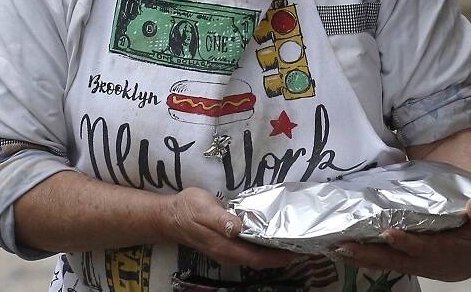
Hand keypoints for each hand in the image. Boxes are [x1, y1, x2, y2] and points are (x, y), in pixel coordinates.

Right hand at [156, 187, 297, 269]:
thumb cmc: (187, 209)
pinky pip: (248, 251)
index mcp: (225, 247)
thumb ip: (221, 219)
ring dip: (273, 253)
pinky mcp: (224, 245)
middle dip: (280, 257)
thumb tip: (238, 227)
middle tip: (301, 246)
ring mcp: (226, 251)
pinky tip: (269, 237)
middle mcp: (228, 254)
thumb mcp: (203, 208)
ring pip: (254, 257)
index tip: (297, 251)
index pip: (258, 257)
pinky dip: (262, 247)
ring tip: (290, 242)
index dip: (278, 257)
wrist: (168, 216)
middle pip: (259, 261)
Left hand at [333, 199, 470, 281]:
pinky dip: (359, 257)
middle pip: (393, 259)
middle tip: (347, 245)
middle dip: (370, 253)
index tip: (389, 233)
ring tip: (336, 248)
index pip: (422, 248)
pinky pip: (377, 261)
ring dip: (359, 257)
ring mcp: (407, 263)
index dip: (406, 243)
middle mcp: (421, 262)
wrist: (465, 259)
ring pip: (381, 262)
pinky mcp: (398, 261)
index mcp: (442, 253)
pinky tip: (339, 251)